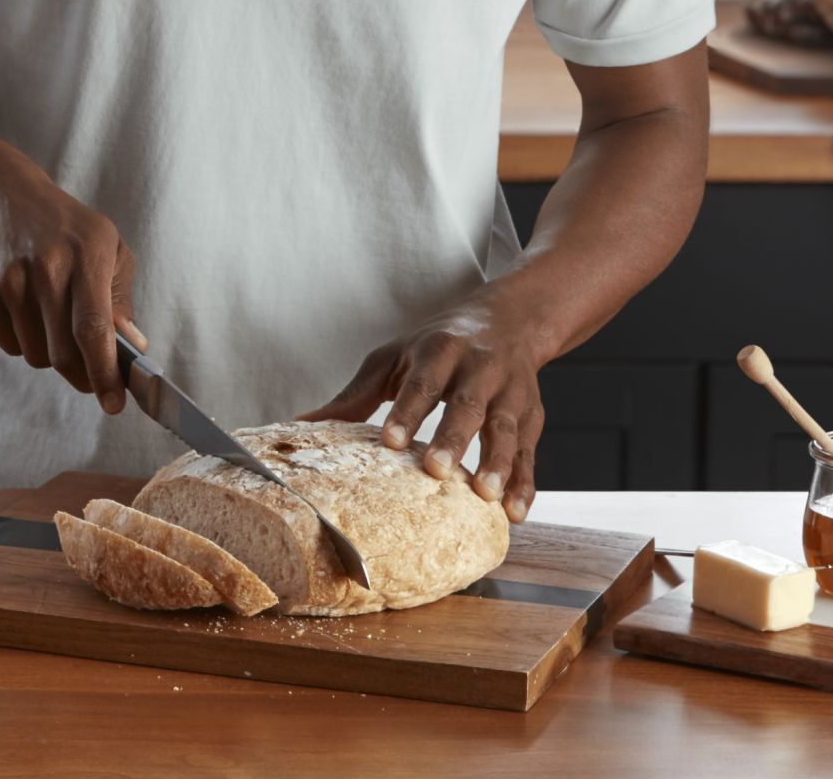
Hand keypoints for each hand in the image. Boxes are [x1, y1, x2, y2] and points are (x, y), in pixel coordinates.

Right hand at [0, 177, 143, 413]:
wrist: (3, 197)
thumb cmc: (67, 228)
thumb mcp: (109, 249)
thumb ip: (121, 301)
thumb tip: (132, 349)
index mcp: (85, 255)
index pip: (93, 328)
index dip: (104, 372)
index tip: (113, 403)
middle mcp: (44, 268)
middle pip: (62, 353)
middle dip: (81, 374)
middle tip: (91, 373)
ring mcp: (7, 280)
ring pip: (34, 355)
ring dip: (49, 353)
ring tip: (52, 318)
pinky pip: (9, 344)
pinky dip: (23, 340)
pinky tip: (26, 308)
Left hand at [299, 303, 548, 522]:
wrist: (509, 320)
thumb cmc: (438, 346)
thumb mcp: (395, 359)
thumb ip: (355, 396)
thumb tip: (299, 425)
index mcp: (440, 350)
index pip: (422, 382)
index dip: (407, 411)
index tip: (390, 441)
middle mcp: (480, 368)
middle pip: (468, 404)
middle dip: (454, 437)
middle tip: (436, 470)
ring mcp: (510, 392)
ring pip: (506, 428)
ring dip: (498, 462)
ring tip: (484, 496)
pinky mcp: (532, 415)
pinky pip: (531, 451)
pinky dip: (526, 482)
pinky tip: (514, 512)